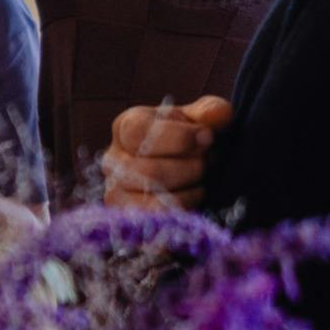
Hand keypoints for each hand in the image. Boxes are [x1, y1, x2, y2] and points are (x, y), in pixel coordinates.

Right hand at [101, 96, 230, 210]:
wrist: (184, 169)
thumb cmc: (189, 140)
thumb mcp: (200, 120)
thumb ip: (210, 112)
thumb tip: (216, 114)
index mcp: (126, 127)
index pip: (138, 132)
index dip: (178, 136)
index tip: (207, 137)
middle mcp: (112, 160)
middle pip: (149, 170)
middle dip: (190, 167)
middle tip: (207, 162)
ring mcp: (115, 191)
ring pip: (153, 197)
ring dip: (189, 188)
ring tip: (200, 179)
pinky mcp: (125, 217)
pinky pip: (155, 218)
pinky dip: (183, 207)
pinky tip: (193, 195)